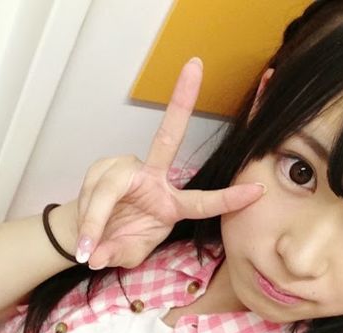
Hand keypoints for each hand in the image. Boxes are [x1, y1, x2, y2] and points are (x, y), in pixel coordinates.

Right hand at [75, 57, 264, 268]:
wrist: (88, 233)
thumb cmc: (118, 241)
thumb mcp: (126, 256)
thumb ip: (116, 255)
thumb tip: (95, 256)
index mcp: (172, 204)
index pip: (204, 202)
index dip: (229, 198)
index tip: (258, 190)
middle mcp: (154, 177)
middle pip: (168, 136)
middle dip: (182, 101)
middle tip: (194, 66)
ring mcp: (128, 167)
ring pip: (109, 188)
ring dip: (95, 219)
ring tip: (87, 245)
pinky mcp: (104, 165)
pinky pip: (93, 191)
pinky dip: (86, 216)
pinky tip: (84, 230)